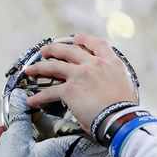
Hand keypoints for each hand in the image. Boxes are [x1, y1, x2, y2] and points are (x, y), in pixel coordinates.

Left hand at [23, 34, 138, 134]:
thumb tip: (106, 88)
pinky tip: (31, 101)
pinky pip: (49, 92)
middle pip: (69, 50)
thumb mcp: (125, 85)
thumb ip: (113, 81)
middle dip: (54, 49)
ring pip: (53, 66)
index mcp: (111, 63)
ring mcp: (80, 75)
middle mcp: (94, 65)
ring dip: (39, 67)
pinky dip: (38, 98)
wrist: (120, 118)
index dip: (85, 39)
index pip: (97, 44)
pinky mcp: (70, 89)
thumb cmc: (125, 108)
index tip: (77, 38)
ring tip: (31, 70)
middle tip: (46, 51)